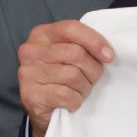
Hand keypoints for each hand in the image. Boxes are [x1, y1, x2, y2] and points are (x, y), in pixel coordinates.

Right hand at [18, 20, 112, 136]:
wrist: (44, 108)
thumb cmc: (62, 76)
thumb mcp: (71, 53)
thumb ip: (84, 45)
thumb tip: (107, 53)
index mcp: (42, 34)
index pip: (71, 29)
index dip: (95, 41)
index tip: (109, 56)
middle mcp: (31, 51)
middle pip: (76, 53)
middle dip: (92, 69)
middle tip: (91, 78)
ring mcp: (28, 73)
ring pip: (73, 75)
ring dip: (84, 87)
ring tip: (79, 90)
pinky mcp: (30, 95)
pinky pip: (66, 95)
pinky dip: (75, 100)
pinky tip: (71, 101)